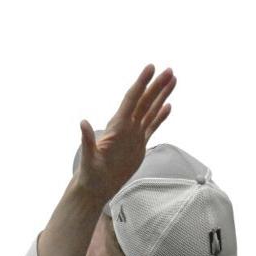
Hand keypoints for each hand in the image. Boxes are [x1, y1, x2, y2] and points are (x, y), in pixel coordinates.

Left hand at [73, 65, 176, 203]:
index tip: (151, 68)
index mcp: (117, 126)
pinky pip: (152, 127)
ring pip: (150, 111)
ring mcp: (134, 135)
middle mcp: (126, 127)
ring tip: (172, 80)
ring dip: (161, 96)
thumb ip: (87, 141)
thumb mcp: (88, 159)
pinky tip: (168, 107)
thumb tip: (83, 123)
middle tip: (169, 70)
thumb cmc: (89, 175)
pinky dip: (160, 117)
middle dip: (157, 86)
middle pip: (144, 101)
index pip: (131, 99)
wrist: (95, 188)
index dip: (141, 83)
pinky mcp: (139, 145)